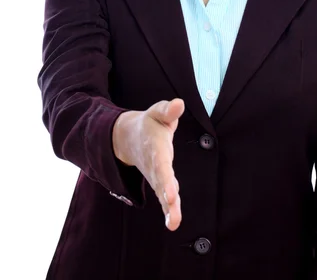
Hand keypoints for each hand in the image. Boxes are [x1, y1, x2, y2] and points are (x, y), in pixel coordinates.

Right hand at [112, 98, 184, 230]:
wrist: (129, 137)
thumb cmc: (150, 124)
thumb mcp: (158, 112)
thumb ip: (168, 110)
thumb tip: (179, 103)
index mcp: (156, 149)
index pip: (162, 166)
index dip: (166, 179)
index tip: (171, 194)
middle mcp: (155, 165)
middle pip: (161, 183)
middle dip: (167, 195)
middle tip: (172, 206)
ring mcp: (155, 176)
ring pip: (162, 193)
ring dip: (168, 207)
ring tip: (173, 223)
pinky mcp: (159, 182)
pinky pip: (164, 197)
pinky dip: (168, 209)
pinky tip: (173, 222)